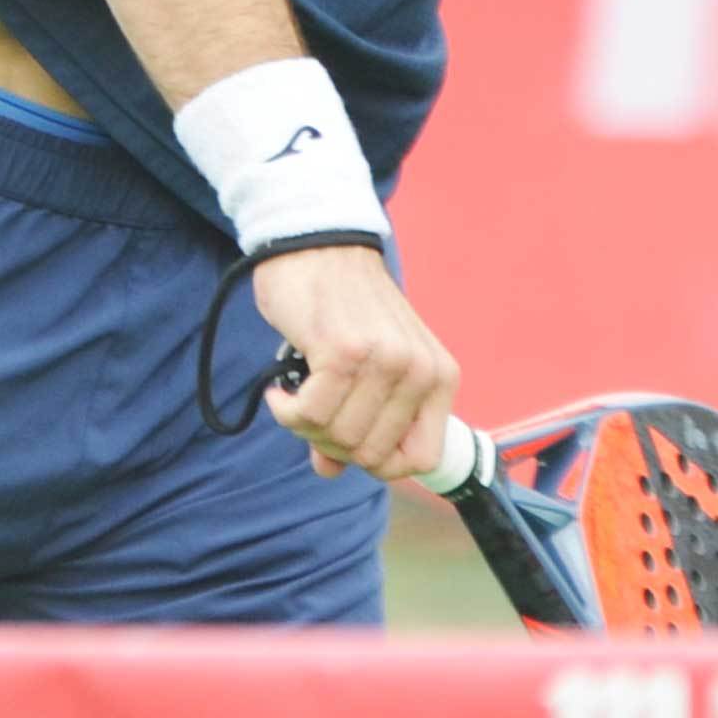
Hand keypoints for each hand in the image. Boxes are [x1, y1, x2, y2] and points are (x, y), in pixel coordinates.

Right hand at [251, 242, 458, 482]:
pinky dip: (285, 410)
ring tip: (295, 394)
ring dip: (304, 425)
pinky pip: (310, 414)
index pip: (421, 459)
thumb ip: (355, 420)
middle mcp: (419, 371)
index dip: (378, 464)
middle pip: (370, 454)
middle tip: (310, 412)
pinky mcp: (343, 351)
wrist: (318, 245)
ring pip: (338, 437)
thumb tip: (328, 472)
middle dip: (331, 444)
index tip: (346, 442)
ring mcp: (384, 360)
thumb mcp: (367, 366)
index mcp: (439, 376)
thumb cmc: (343, 306)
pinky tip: (279, 389)